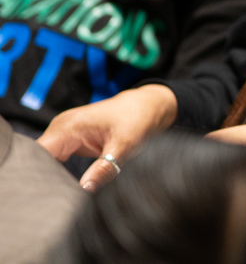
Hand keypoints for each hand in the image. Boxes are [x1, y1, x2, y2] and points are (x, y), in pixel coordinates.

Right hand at [38, 84, 177, 189]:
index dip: (36, 174)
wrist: (149, 106)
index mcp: (68, 126)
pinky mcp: (70, 142)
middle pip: (37, 159)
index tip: (46, 193)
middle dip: (42, 179)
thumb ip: (104, 168)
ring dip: (48, 178)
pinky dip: (57, 173)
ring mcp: (64, 135)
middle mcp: (60, 129)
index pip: (37, 153)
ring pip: (44, 161)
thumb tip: (85, 190)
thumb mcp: (125, 145)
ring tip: (56, 197)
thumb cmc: (138, 119)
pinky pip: (54, 160)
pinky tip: (61, 188)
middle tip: (53, 201)